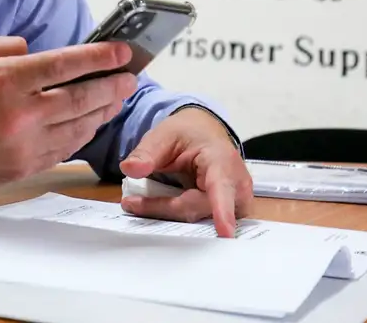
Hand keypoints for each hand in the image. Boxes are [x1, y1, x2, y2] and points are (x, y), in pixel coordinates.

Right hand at [0, 37, 137, 190]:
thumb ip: (5, 47)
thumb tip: (35, 50)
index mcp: (6, 80)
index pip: (65, 65)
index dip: (99, 57)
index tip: (122, 52)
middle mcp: (20, 113)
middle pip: (81, 97)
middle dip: (112, 85)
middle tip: (129, 77)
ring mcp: (24, 144)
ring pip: (79, 126)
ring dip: (103, 111)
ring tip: (116, 98)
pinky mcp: (23, 167)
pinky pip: (64, 150)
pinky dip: (82, 134)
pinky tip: (91, 123)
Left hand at [118, 107, 252, 237]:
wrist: (204, 134)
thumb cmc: (188, 134)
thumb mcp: (163, 135)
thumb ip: (146, 152)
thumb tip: (130, 169)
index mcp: (223, 161)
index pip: (222, 189)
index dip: (222, 212)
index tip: (225, 233)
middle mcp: (236, 186)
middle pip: (197, 210)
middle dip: (163, 209)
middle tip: (130, 203)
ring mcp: (236, 204)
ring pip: (198, 220)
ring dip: (169, 215)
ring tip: (140, 204)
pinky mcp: (230, 215)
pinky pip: (201, 223)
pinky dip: (178, 217)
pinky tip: (158, 208)